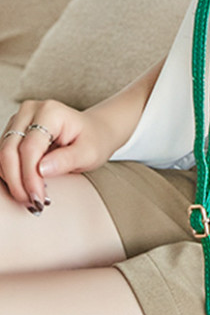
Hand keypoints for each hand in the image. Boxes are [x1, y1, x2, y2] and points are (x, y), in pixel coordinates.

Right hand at [0, 100, 116, 209]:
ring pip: (2, 156)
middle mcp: (30, 111)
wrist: (95, 131)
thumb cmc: (94, 140)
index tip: (38, 198)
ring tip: (31, 198)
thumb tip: (41, 170)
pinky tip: (26, 188)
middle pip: (9, 151)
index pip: (30, 148)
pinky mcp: (14, 132)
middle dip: (17, 182)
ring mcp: (19, 120)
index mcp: (50, 112)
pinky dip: (12, 175)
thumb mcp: (89, 152)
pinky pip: (4, 157)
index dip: (30, 176)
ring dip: (12, 181)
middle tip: (32, 203)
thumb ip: (67, 160)